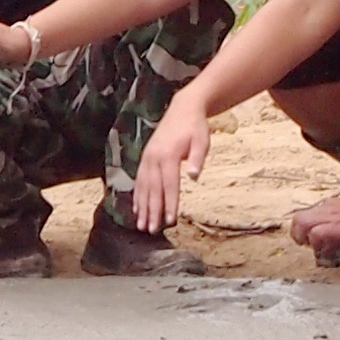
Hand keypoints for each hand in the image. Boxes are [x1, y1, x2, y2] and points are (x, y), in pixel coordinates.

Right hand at [131, 101, 211, 231]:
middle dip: (152, 211)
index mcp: (169, 155)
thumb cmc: (195, 127)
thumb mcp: (202, 141)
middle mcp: (154, 158)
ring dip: (142, 207)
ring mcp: (147, 158)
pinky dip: (137, 195)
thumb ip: (197, 159)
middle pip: (153, 189)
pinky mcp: (145, 158)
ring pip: (143, 187)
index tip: (170, 220)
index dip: (170, 203)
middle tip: (151, 230)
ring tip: (141, 225)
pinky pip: (139, 180)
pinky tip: (137, 209)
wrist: (183, 109)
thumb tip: (194, 176)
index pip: (170, 185)